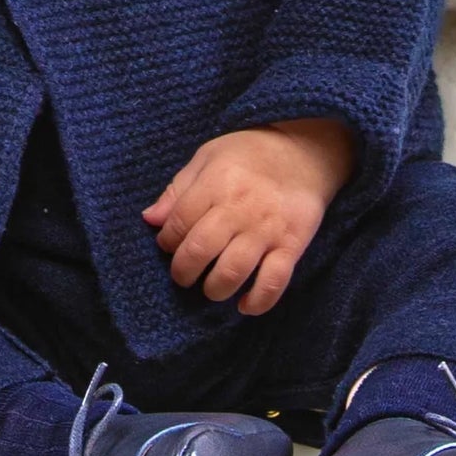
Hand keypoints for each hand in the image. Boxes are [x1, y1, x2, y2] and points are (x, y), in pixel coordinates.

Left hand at [141, 120, 354, 315]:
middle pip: (200, 250)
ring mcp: (267, 229)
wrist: (305, 150)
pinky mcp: (292, 245)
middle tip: (184, 275)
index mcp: (215, 183)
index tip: (169, 245)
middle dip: (183, 271)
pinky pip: (274, 281)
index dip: (167, 241)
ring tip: (211, 288)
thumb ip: (178, 189)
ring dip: (215, 288)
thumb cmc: (249, 152)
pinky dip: (258, 301)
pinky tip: (245, 305)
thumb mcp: (207, 157)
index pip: (178, 223)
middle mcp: (239, 208)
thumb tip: (150, 219)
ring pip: (234, 271)